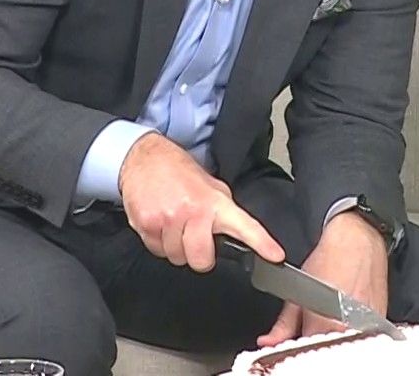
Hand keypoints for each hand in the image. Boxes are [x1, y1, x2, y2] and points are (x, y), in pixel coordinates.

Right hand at [118, 133, 284, 270]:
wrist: (143, 157)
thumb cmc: (177, 171)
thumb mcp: (208, 185)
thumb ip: (222, 210)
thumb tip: (236, 233)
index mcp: (214, 201)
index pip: (244, 226)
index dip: (262, 243)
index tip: (275, 255)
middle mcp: (193, 211)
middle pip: (201, 260)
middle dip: (198, 255)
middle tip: (194, 237)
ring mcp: (169, 219)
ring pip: (176, 258)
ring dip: (175, 247)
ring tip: (173, 223)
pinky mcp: (147, 224)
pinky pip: (156, 251)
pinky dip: (158, 242)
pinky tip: (160, 222)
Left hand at [260, 213, 389, 346]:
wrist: (358, 236)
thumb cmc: (331, 257)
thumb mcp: (298, 291)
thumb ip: (283, 324)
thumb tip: (270, 341)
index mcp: (325, 324)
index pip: (307, 350)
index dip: (299, 344)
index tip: (297, 336)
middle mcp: (349, 327)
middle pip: (328, 347)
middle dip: (317, 339)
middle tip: (314, 322)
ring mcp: (368, 324)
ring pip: (345, 341)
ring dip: (336, 332)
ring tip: (332, 313)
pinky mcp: (381, 318)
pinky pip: (363, 333)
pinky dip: (353, 328)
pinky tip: (347, 312)